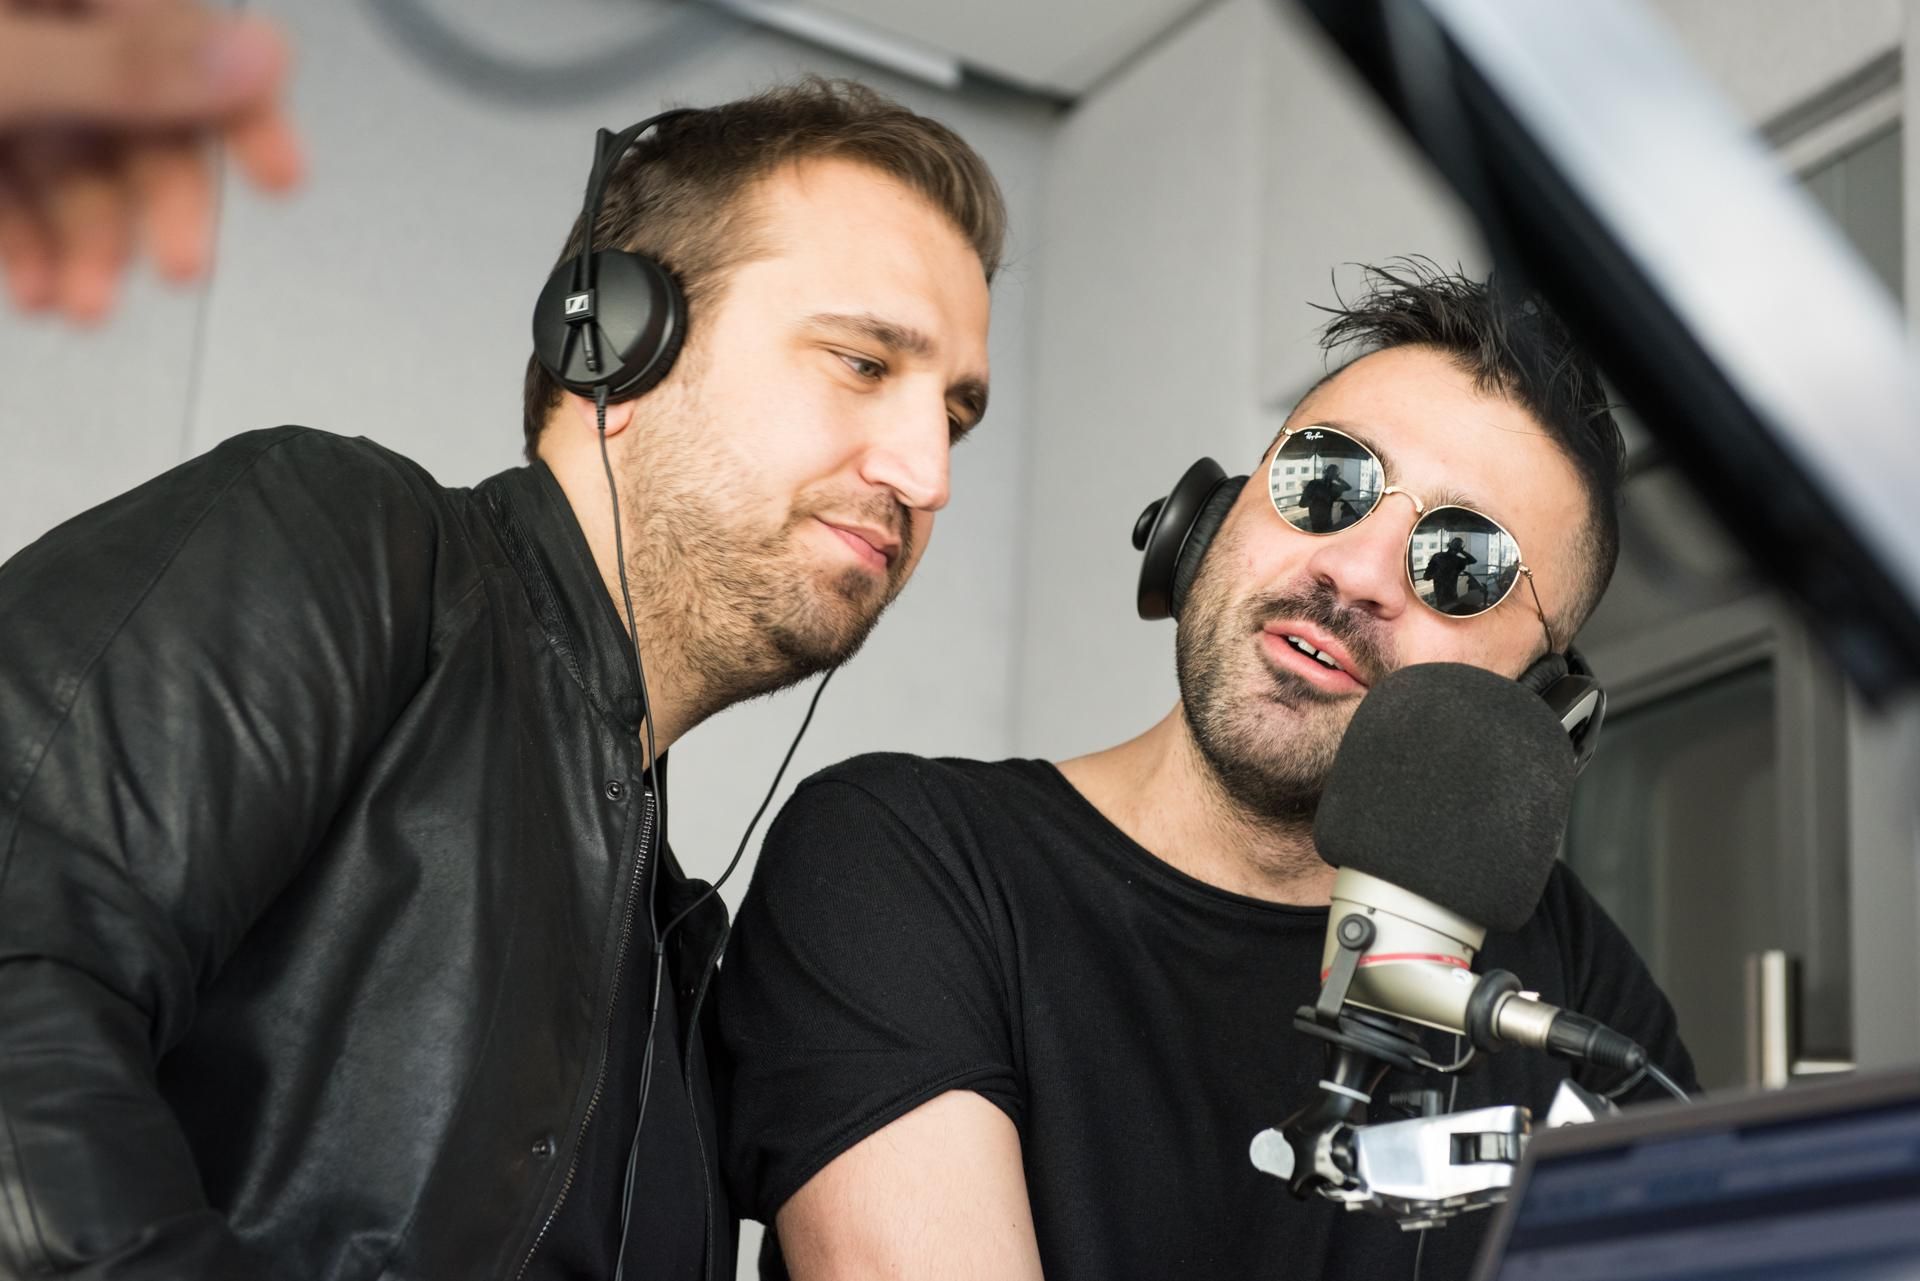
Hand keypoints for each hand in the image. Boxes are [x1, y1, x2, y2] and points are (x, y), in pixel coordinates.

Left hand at [0, 1, 301, 322]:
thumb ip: (122, 67)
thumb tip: (257, 58)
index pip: (181, 29)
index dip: (242, 103)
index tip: (282, 176)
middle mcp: (30, 15)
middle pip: (136, 107)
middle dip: (158, 203)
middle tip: (183, 264)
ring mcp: (0, 75)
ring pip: (76, 161)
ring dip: (93, 243)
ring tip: (89, 301)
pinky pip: (16, 188)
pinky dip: (34, 245)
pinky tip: (42, 286)